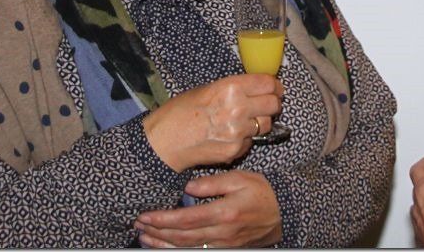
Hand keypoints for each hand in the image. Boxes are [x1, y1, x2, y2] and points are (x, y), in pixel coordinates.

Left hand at [134, 170, 282, 247]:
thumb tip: (187, 186)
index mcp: (224, 213)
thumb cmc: (262, 191)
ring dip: (163, 245)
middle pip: (182, 238)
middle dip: (157, 233)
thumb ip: (212, 182)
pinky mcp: (226, 249)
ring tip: (145, 238)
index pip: (185, 219)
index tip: (145, 215)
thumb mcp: (240, 178)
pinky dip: (178, 250)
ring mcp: (223, 245)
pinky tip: (166, 247)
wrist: (285, 212)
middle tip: (138, 225)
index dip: (162, 219)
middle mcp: (222, 234)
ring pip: (187, 249)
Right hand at [143, 74, 282, 171]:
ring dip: (260, 122)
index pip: (269, 83)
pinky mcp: (235, 150)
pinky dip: (245, 139)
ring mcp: (238, 131)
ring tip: (243, 121)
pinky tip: (229, 136)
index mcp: (230, 87)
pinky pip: (251, 142)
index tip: (274, 89)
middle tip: (264, 105)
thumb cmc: (180, 111)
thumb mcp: (206, 89)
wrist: (164, 142)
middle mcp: (238, 108)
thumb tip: (255, 87)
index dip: (274, 86)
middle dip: (271, 104)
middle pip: (274, 104)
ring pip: (266, 125)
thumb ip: (233, 87)